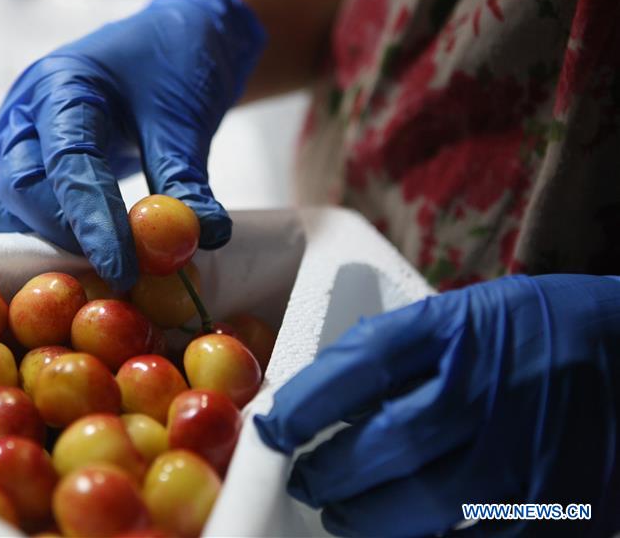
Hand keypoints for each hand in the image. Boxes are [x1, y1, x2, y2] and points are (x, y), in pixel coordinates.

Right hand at [0, 0, 264, 290]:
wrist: (171, 37)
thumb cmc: (177, 64)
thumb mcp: (188, 117)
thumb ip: (186, 180)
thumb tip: (201, 237)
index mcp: (67, 82)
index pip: (68, 161)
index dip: (91, 222)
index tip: (122, 270)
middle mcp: (24, 108)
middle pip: (14, 182)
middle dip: (58, 235)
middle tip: (111, 268)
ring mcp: (7, 132)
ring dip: (18, 235)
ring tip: (78, 261)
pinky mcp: (7, 157)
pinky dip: (4, 227)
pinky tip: (51, 247)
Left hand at [255, 274, 619, 535]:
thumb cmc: (525, 329)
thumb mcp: (456, 315)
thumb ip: (392, 355)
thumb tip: (317, 405)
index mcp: (459, 331)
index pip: (364, 364)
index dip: (306, 403)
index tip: (274, 428)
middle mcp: (491, 390)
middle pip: (388, 446)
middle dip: (330, 473)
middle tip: (308, 479)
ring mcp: (526, 453)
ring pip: (424, 506)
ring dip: (365, 517)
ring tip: (343, 510)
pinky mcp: (557, 508)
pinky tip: (403, 527)